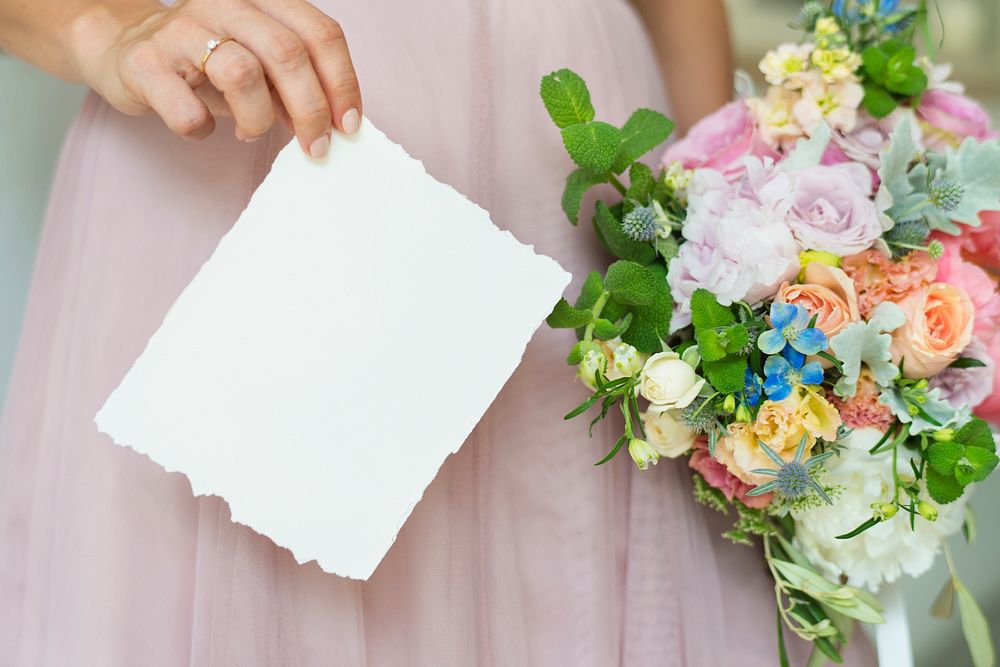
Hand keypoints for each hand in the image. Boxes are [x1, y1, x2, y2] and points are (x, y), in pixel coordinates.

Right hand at [72, 0, 360, 157]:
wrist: (124, 51)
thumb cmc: (206, 64)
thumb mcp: (261, 66)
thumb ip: (297, 85)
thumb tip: (334, 124)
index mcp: (261, 0)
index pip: (320, 33)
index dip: (342, 82)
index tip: (348, 125)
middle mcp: (223, 3)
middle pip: (287, 52)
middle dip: (310, 109)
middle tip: (315, 146)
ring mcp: (180, 29)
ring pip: (242, 74)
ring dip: (257, 120)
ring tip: (249, 131)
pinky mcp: (145, 64)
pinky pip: (189, 112)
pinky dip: (203, 130)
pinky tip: (202, 126)